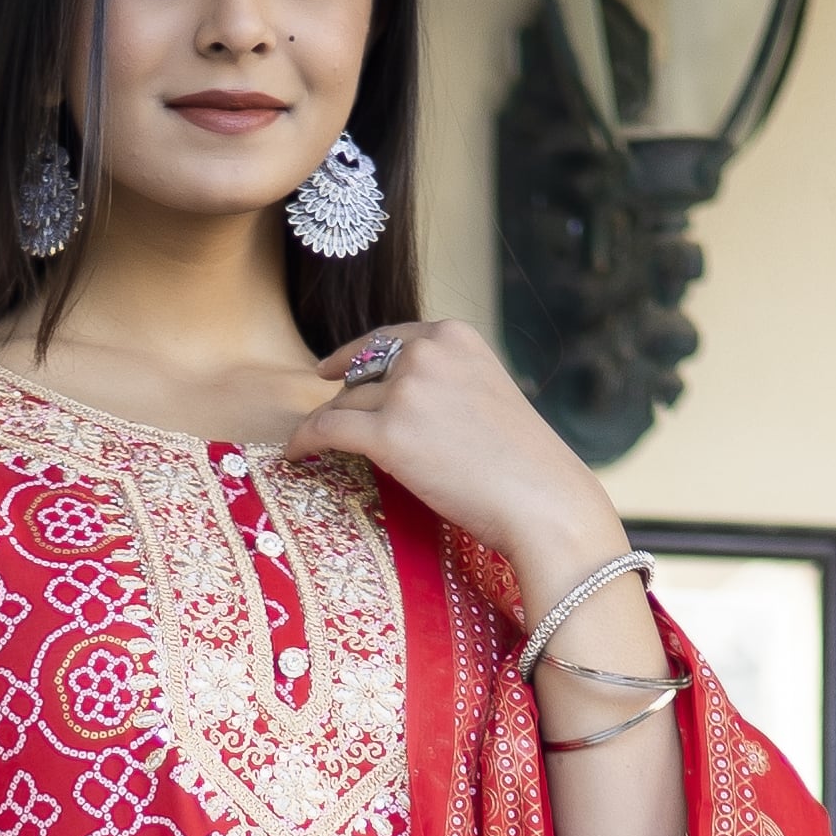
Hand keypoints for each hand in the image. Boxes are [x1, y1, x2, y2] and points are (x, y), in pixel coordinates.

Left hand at [286, 319, 623, 604]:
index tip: (327, 370)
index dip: (351, 356)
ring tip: (308, 447)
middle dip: (343, 401)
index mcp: (453, 336)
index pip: (387, 339)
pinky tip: (293, 454)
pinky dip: (304, 441)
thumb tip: (398, 399)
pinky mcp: (388, 433)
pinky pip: (326, 429)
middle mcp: (426, 352)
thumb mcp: (486, 394)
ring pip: (343, 404)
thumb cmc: (523, 463)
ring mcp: (405, 390)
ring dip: (326, 426)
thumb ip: (445, 383)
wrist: (542, 499)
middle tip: (330, 426)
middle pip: (361, 373)